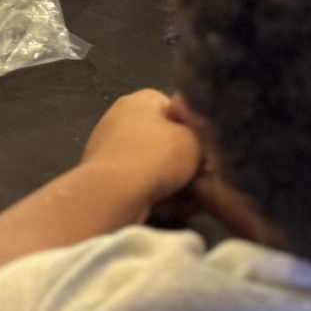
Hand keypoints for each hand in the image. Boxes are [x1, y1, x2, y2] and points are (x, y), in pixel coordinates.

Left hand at [78, 90, 203, 212]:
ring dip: (175, 182)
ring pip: (153, 166)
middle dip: (184, 160)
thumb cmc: (157, 156)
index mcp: (138, 101)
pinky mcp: (106, 180)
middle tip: (204, 177)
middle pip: (163, 139)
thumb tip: (201, 141)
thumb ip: (202, 135)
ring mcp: (109, 151)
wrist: (114, 195)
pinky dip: (158, 195)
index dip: (193, 128)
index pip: (174, 108)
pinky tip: (179, 209)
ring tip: (196, 199)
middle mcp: (119, 120)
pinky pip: (140, 184)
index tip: (205, 148)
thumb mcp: (195, 139)